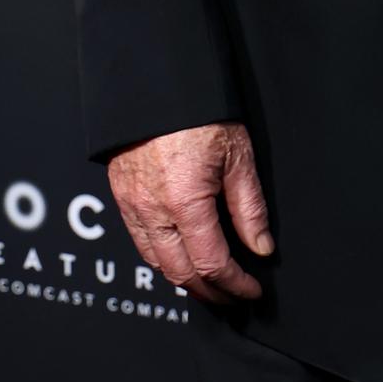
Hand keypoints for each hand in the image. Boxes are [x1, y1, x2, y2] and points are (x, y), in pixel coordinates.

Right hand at [107, 122, 272, 304]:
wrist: (155, 85)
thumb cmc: (200, 114)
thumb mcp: (237, 157)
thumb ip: (250, 208)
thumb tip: (260, 247)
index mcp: (185, 203)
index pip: (211, 264)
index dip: (234, 284)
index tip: (251, 291)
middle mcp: (152, 211)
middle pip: (180, 273)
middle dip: (210, 292)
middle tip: (233, 296)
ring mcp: (132, 206)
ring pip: (156, 263)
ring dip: (184, 280)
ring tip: (210, 283)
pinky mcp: (121, 197)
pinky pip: (140, 242)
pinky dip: (162, 259)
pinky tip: (181, 256)